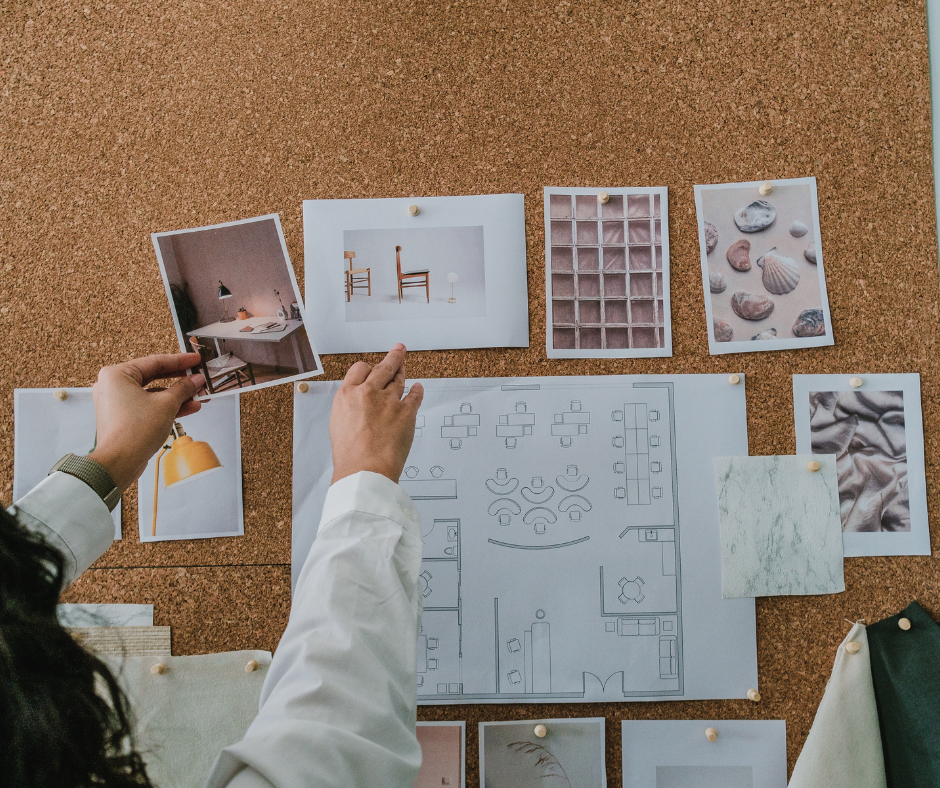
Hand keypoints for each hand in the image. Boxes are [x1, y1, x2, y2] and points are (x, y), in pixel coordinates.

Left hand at [87, 353, 205, 491]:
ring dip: (177, 395)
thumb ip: (184, 388)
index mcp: (117, 374)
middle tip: (198, 377)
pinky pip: (148, 405)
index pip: (155, 362)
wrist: (119, 462)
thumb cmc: (134, 431)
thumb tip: (196, 380)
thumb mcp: (167, 404)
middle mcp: (113, 385)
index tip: (195, 359)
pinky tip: (188, 408)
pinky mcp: (123, 417)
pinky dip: (166, 406)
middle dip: (180, 380)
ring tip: (199, 395)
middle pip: (154, 377)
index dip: (180, 361)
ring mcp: (117, 402)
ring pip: (152, 393)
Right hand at [330, 344, 423, 484]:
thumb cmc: (350, 455)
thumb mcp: (338, 424)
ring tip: (405, 366)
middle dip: (393, 357)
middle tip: (399, 350)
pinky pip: (415, 396)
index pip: (359, 369)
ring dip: (403, 372)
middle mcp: (368, 393)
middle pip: (383, 368)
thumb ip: (350, 408)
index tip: (372, 367)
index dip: (368, 368)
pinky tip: (419, 388)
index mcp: (347, 395)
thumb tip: (358, 404)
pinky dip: (418, 391)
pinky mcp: (406, 412)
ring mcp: (389, 401)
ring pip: (399, 380)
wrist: (365, 470)